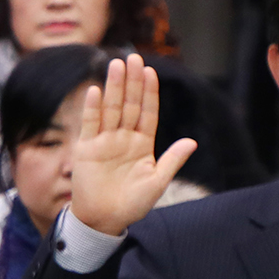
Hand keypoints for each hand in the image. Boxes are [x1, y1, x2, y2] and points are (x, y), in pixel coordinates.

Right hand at [68, 56, 198, 235]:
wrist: (103, 220)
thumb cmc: (132, 205)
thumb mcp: (157, 183)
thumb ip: (172, 161)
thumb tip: (192, 142)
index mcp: (143, 145)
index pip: (147, 112)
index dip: (149, 93)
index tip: (150, 72)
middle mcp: (124, 139)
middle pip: (129, 105)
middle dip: (131, 82)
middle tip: (133, 57)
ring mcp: (104, 143)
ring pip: (111, 109)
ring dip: (114, 87)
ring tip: (116, 65)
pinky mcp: (86, 150)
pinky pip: (90, 125)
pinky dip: (93, 108)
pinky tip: (96, 91)